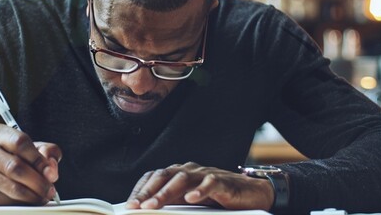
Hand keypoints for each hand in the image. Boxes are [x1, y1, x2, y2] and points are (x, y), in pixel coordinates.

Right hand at [0, 124, 61, 204]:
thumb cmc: (13, 155)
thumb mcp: (32, 147)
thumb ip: (47, 153)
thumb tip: (51, 170)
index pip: (20, 143)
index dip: (38, 159)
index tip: (50, 172)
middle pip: (15, 167)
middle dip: (38, 182)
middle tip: (50, 189)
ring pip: (11, 187)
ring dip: (32, 195)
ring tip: (43, 196)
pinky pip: (5, 201)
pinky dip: (22, 203)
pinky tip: (28, 200)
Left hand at [126, 162, 273, 210]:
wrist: (250, 193)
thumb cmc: (217, 198)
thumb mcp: (189, 200)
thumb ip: (172, 202)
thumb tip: (147, 210)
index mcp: (179, 173)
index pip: (154, 177)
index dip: (140, 189)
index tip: (129, 204)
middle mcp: (190, 170)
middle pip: (164, 177)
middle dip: (148, 192)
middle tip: (135, 206)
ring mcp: (205, 174)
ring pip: (182, 179)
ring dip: (166, 193)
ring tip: (153, 206)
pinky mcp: (223, 182)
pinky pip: (210, 183)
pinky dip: (199, 190)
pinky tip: (190, 198)